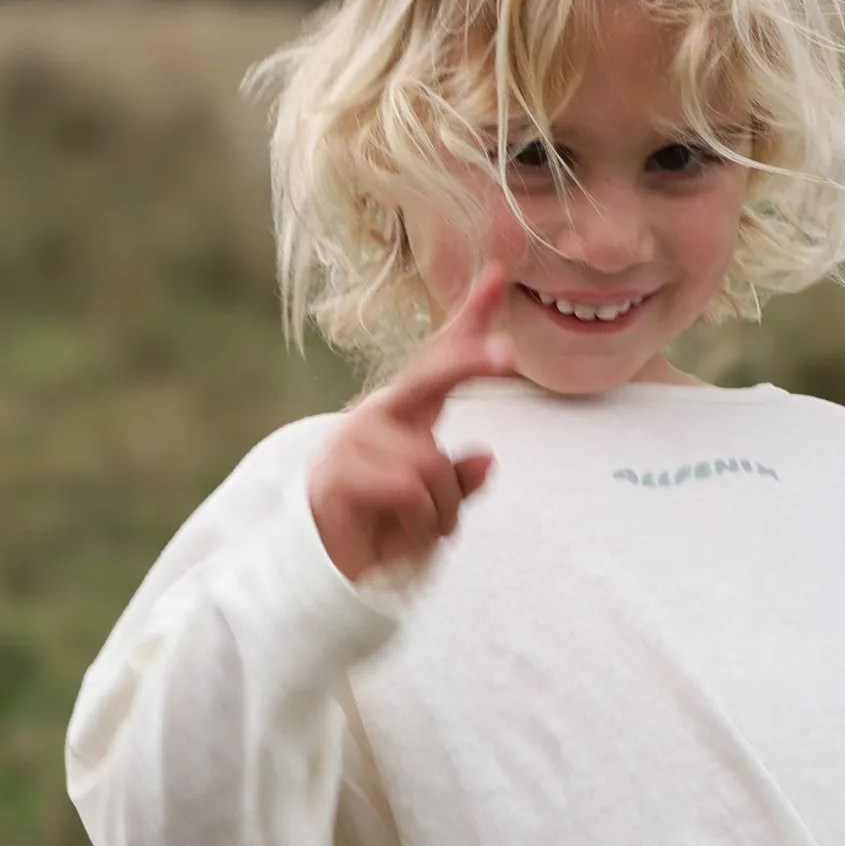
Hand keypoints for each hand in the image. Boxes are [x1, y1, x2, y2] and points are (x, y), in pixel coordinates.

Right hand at [308, 265, 514, 582]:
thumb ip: (462, 480)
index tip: (499, 275)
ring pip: (431, 463)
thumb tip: (485, 455)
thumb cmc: (392, 528)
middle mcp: (379, 415)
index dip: (469, 318)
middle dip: (470, 362)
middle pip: (431, 375)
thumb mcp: (441, 503)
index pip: (440, 358)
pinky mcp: (338, 474)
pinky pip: (410, 489)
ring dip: (444, 510)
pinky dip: (423, 522)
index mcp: (407, 412)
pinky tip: (402, 532)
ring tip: (427, 529)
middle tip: (508, 356)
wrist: (335, 570)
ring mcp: (354, 440)